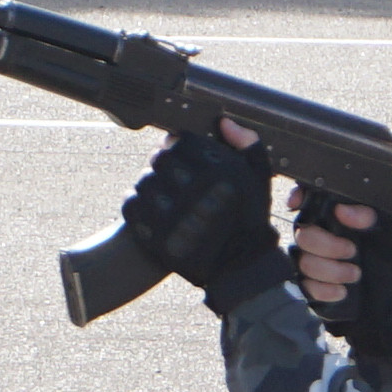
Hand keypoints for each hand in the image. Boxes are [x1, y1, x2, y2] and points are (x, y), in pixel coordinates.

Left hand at [120, 133, 286, 308]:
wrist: (239, 267)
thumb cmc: (249, 220)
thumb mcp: (260, 178)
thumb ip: (248, 145)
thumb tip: (224, 123)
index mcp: (217, 171)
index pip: (181, 140)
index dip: (180, 144)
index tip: (184, 155)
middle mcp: (192, 190)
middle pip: (159, 159)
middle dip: (164, 164)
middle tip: (173, 176)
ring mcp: (170, 213)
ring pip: (144, 181)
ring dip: (151, 184)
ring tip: (166, 196)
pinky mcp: (153, 234)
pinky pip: (131, 205)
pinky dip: (139, 205)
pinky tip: (154, 211)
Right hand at [297, 189, 391, 359]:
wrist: (390, 302)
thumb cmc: (387, 262)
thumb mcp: (385, 234)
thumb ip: (366, 217)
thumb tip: (343, 211)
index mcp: (335, 218)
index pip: (309, 200)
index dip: (299, 197)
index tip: (299, 204)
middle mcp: (319, 237)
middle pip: (303, 234)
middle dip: (327, 245)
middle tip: (352, 251)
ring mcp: (311, 262)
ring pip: (303, 261)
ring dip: (330, 269)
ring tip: (355, 274)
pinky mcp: (309, 286)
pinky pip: (304, 285)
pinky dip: (324, 289)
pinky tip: (342, 291)